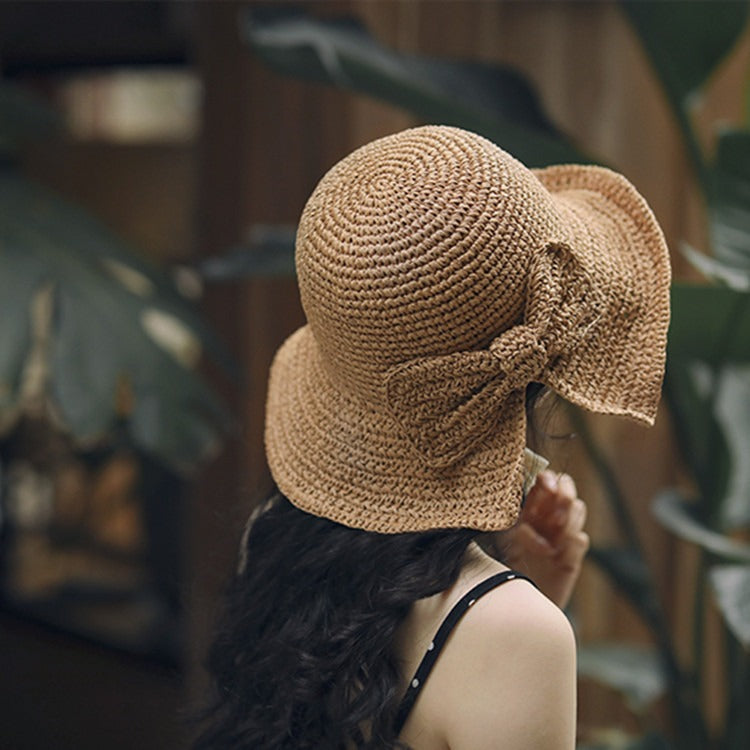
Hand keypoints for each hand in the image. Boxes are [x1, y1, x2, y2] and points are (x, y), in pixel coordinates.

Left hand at [494, 471, 588, 608]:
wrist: (517, 601)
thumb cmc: (506, 566)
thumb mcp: (505, 539)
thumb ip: (515, 521)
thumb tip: (521, 503)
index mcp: (530, 507)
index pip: (546, 479)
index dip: (550, 479)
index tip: (548, 487)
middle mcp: (548, 515)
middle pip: (568, 487)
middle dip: (566, 494)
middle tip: (555, 516)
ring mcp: (562, 534)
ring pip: (578, 508)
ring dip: (566, 521)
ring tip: (547, 545)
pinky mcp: (572, 555)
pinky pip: (580, 539)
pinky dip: (569, 544)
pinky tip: (555, 556)